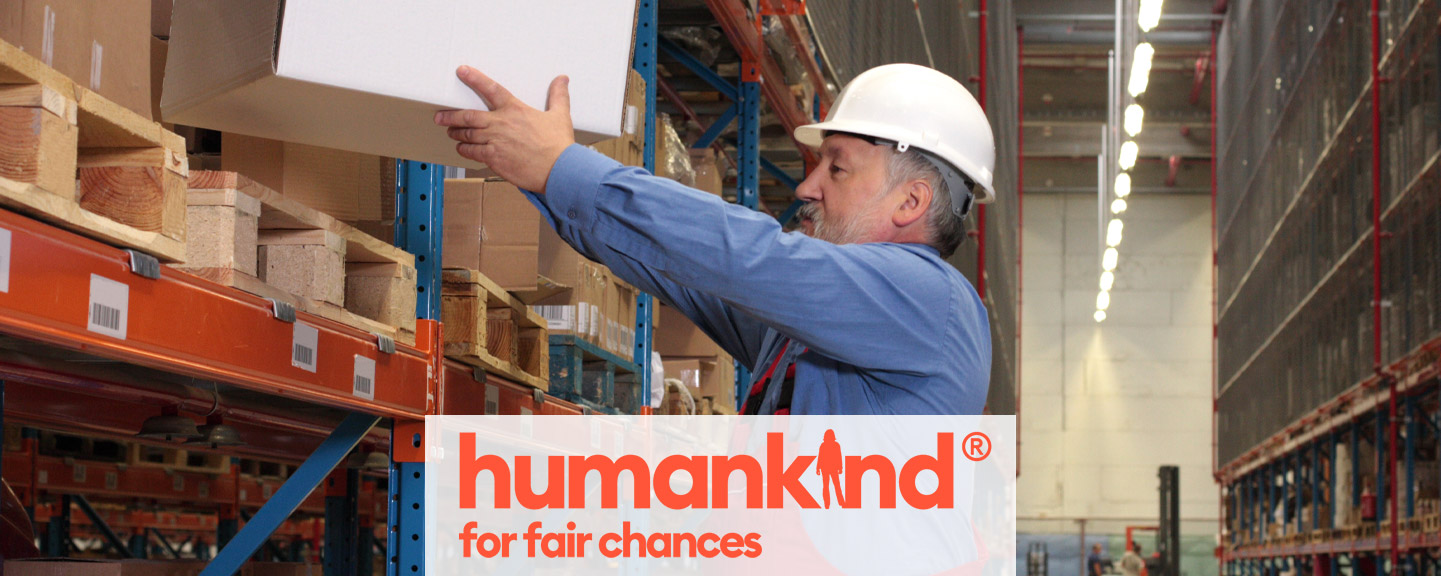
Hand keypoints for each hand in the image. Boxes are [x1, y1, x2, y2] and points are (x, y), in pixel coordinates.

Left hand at [435, 66, 574, 192]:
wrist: (558, 170)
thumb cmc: (559, 144)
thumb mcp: (560, 115)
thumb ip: (558, 96)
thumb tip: (562, 79)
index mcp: (515, 109)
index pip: (491, 89)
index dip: (475, 78)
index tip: (462, 71)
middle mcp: (501, 123)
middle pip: (468, 116)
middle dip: (451, 116)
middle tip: (440, 116)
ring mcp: (495, 141)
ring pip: (467, 135)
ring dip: (456, 133)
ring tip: (451, 133)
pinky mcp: (493, 158)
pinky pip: (472, 152)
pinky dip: (464, 150)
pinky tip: (462, 150)